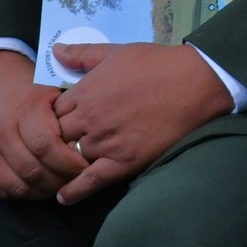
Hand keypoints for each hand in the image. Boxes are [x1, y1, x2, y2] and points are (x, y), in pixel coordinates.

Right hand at [0, 49, 86, 200]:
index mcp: (23, 110)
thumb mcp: (51, 89)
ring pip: (15, 185)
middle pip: (32, 170)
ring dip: (40, 192)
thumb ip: (68, 114)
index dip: (69, 163)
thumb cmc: (27, 86)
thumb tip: (91, 142)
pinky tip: (35, 186)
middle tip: (74, 182)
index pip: (47, 147)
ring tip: (57, 186)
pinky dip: (20, 192)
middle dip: (58, 181)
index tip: (85, 168)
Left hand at [50, 42, 234, 204]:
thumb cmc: (157, 64)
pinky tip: (63, 197)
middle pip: (57, 137)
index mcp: (85, 92)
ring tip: (61, 169)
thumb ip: (82, 54)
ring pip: (71, 159)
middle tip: (63, 144)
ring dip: (66, 162)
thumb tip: (54, 50)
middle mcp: (90, 119)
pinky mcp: (124, 162)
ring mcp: (106, 142)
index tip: (63, 121)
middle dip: (58, 140)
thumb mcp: (116, 52)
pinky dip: (74, 191)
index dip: (54, 118)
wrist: (194, 83)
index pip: (52, 113)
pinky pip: (91, 181)